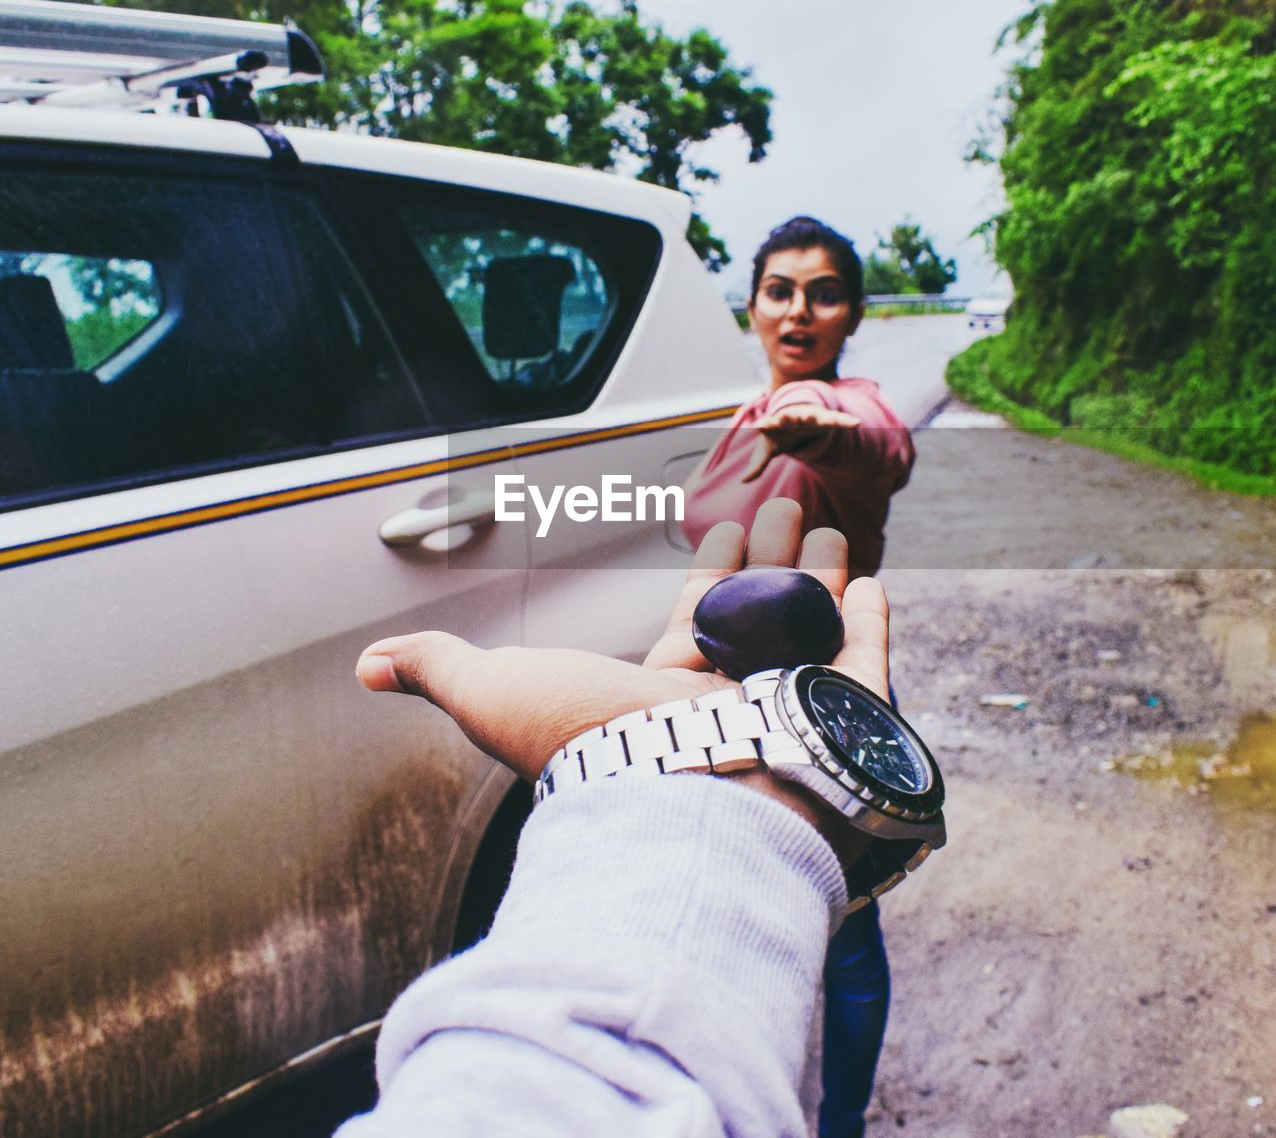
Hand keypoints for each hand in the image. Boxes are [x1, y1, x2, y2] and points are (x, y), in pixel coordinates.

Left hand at [355, 498, 888, 850]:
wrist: (676, 810)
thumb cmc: (590, 753)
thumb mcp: (496, 692)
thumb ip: (439, 669)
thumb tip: (364, 666)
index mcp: (666, 695)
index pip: (697, 620)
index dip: (711, 572)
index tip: (723, 526)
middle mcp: (730, 703)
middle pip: (759, 613)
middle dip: (771, 556)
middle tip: (784, 503)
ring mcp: (788, 711)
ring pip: (811, 629)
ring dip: (820, 576)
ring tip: (828, 527)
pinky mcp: (843, 719)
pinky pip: (865, 665)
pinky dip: (872, 625)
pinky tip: (872, 585)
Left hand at [741, 404, 860, 481]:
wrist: (797, 417)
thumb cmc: (780, 435)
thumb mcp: (768, 450)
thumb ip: (757, 465)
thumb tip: (742, 482)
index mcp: (777, 424)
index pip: (769, 424)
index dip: (765, 425)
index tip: (760, 424)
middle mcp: (793, 417)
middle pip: (790, 417)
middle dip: (788, 417)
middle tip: (785, 417)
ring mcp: (810, 416)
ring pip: (813, 416)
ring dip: (813, 416)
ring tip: (814, 416)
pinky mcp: (826, 419)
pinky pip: (837, 420)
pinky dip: (846, 421)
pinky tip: (857, 423)